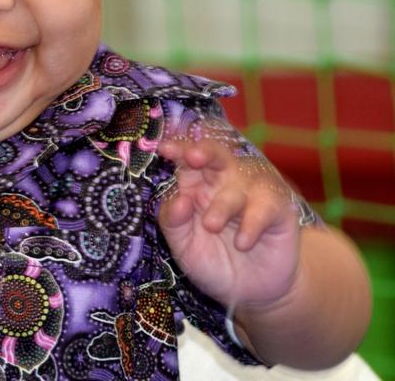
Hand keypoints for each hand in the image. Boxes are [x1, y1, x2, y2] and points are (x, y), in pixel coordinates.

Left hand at [157, 139, 300, 309]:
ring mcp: (253, 194)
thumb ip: (173, 223)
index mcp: (196, 187)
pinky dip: (252, 222)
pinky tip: (243, 243)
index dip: (178, 150)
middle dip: (205, 152)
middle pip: (217, 155)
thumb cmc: (214, 263)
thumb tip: (178, 199)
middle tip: (193, 158)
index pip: (186, 161)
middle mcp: (224, 184)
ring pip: (240, 181)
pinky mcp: (278, 209)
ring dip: (224, 203)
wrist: (252, 293)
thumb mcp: (184, 248)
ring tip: (211, 226)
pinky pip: (266, 205)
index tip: (164, 149)